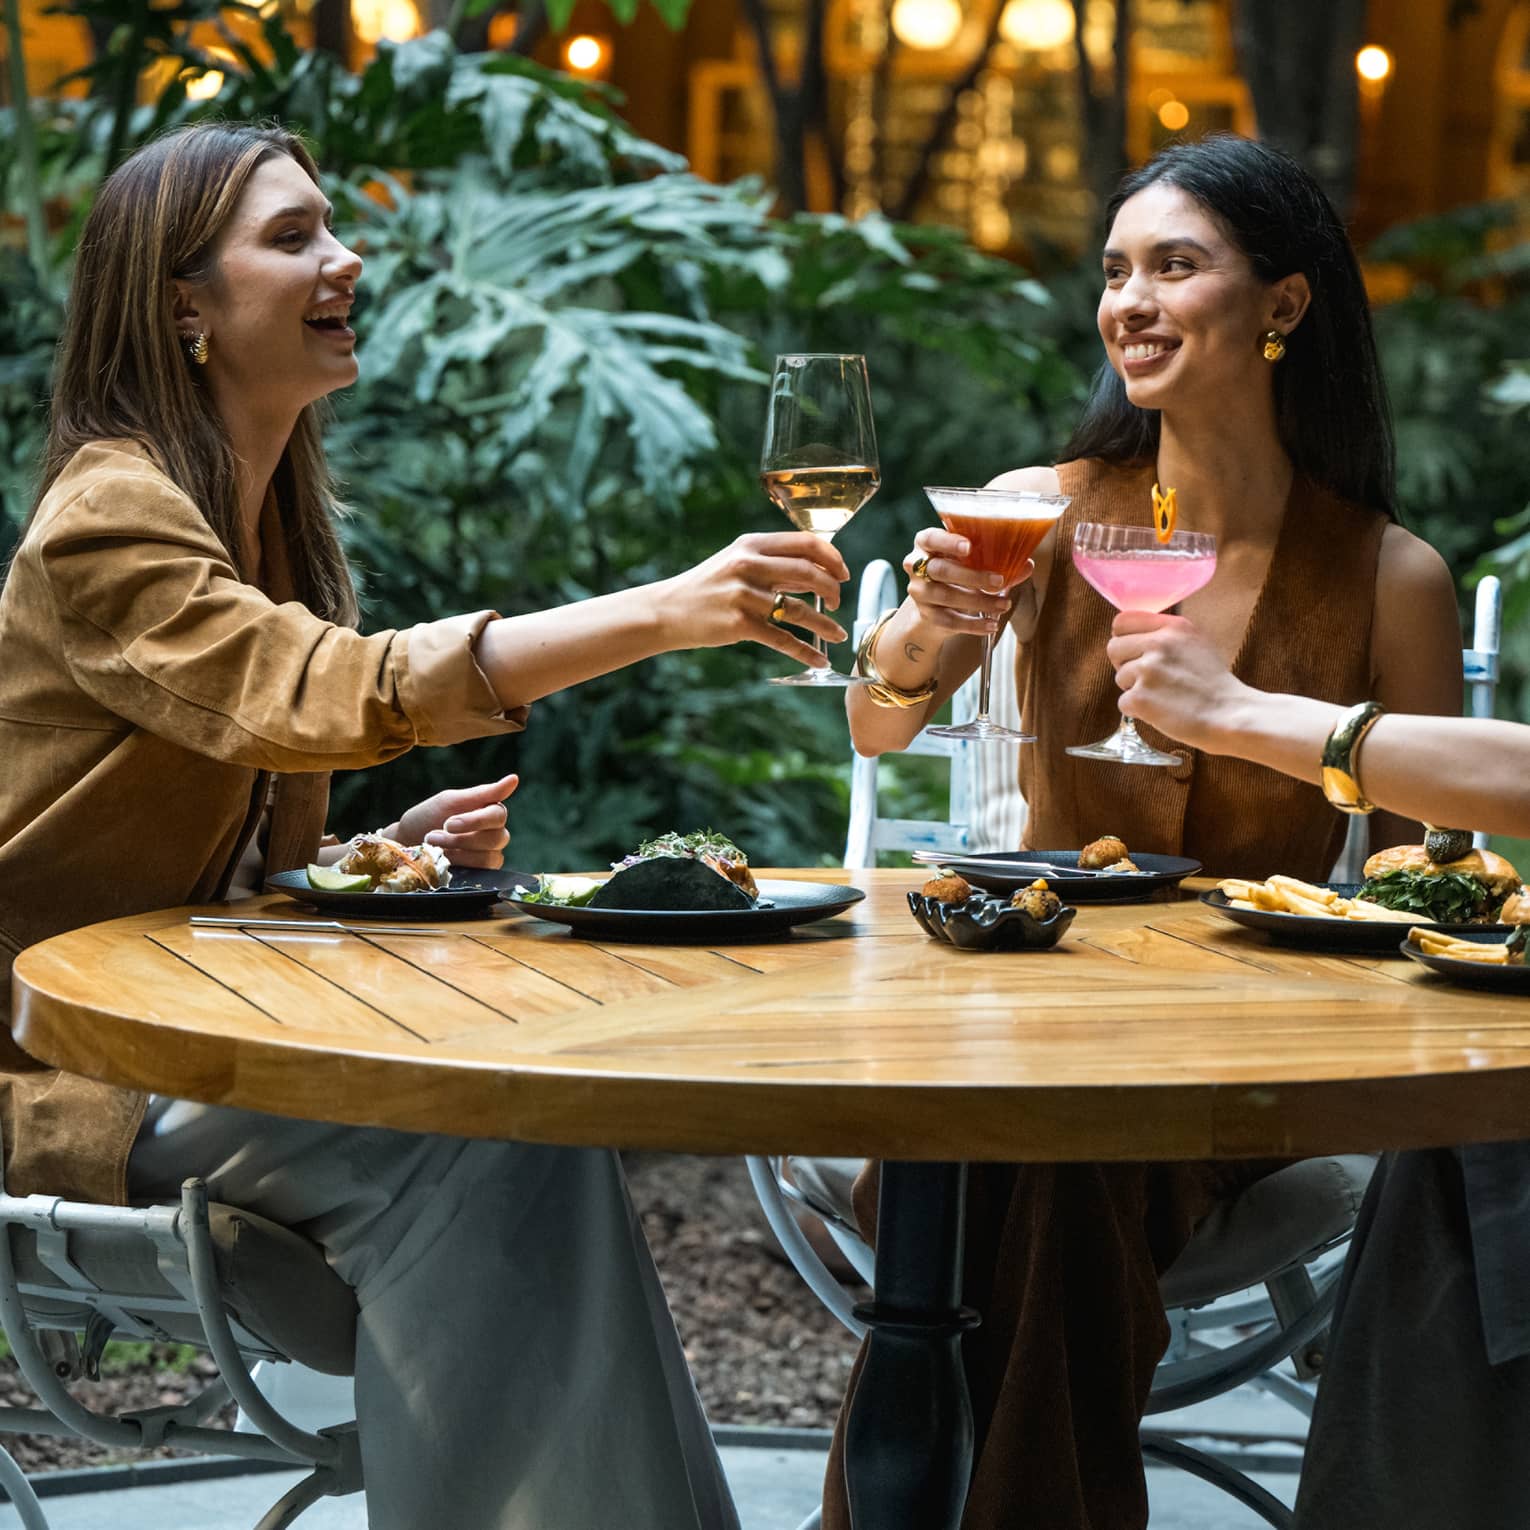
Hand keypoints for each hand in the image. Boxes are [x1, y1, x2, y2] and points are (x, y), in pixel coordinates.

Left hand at [382, 772, 518, 868]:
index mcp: (490, 811)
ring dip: (458, 852)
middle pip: (497, 838)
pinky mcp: (482, 873)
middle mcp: (495, 833)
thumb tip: (514, 779)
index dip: (474, 821)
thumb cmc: (428, 817)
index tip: (448, 823)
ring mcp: (490, 854)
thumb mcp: (451, 801)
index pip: (498, 815)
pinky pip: (482, 872)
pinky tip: (444, 859)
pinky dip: (460, 865)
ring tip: (434, 846)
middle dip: (461, 839)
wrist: (406, 842)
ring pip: (489, 857)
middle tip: (434, 836)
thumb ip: (483, 793)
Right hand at [664, 532, 849, 667]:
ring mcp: (744, 595)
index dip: (832, 558)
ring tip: (837, 635)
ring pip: (800, 610)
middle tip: (837, 603)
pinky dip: (805, 651)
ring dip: (825, 625)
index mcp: (752, 544)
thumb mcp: (736, 561)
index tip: (842, 573)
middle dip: (832, 590)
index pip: (806, 543)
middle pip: (809, 573)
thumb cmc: (708, 586)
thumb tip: (817, 567)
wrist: (668, 610)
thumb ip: (773, 561)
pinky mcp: (740, 624)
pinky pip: (783, 639)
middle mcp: (749, 565)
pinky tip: (819, 658)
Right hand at [903, 527, 1029, 634]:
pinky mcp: (926, 615)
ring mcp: (919, 592)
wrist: (935, 603)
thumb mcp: (972, 560)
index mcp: (926, 543)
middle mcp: (916, 566)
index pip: (930, 538)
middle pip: (941, 570)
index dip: (948, 542)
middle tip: (999, 581)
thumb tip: (1027, 565)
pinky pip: (949, 621)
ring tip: (1003, 605)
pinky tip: (991, 625)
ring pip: (946, 596)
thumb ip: (998, 561)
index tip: (969, 547)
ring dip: (979, 602)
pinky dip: (972, 625)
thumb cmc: (958, 570)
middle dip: (972, 576)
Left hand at [1106, 613, 1248, 749]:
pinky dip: (1138, 711)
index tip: (1133, 651)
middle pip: (1113, 648)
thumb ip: (1166, 634)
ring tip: (1163, 695)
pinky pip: (1123, 702)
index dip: (1123, 638)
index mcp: (1174, 627)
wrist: (1231, 715)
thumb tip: (1132, 635)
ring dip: (1134, 689)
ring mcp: (1148, 670)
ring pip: (1119, 677)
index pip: (1122, 621)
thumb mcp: (1197, 643)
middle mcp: (1159, 643)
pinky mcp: (1141, 697)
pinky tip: (1161, 711)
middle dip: (1125, 664)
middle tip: (1150, 679)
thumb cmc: (1213, 684)